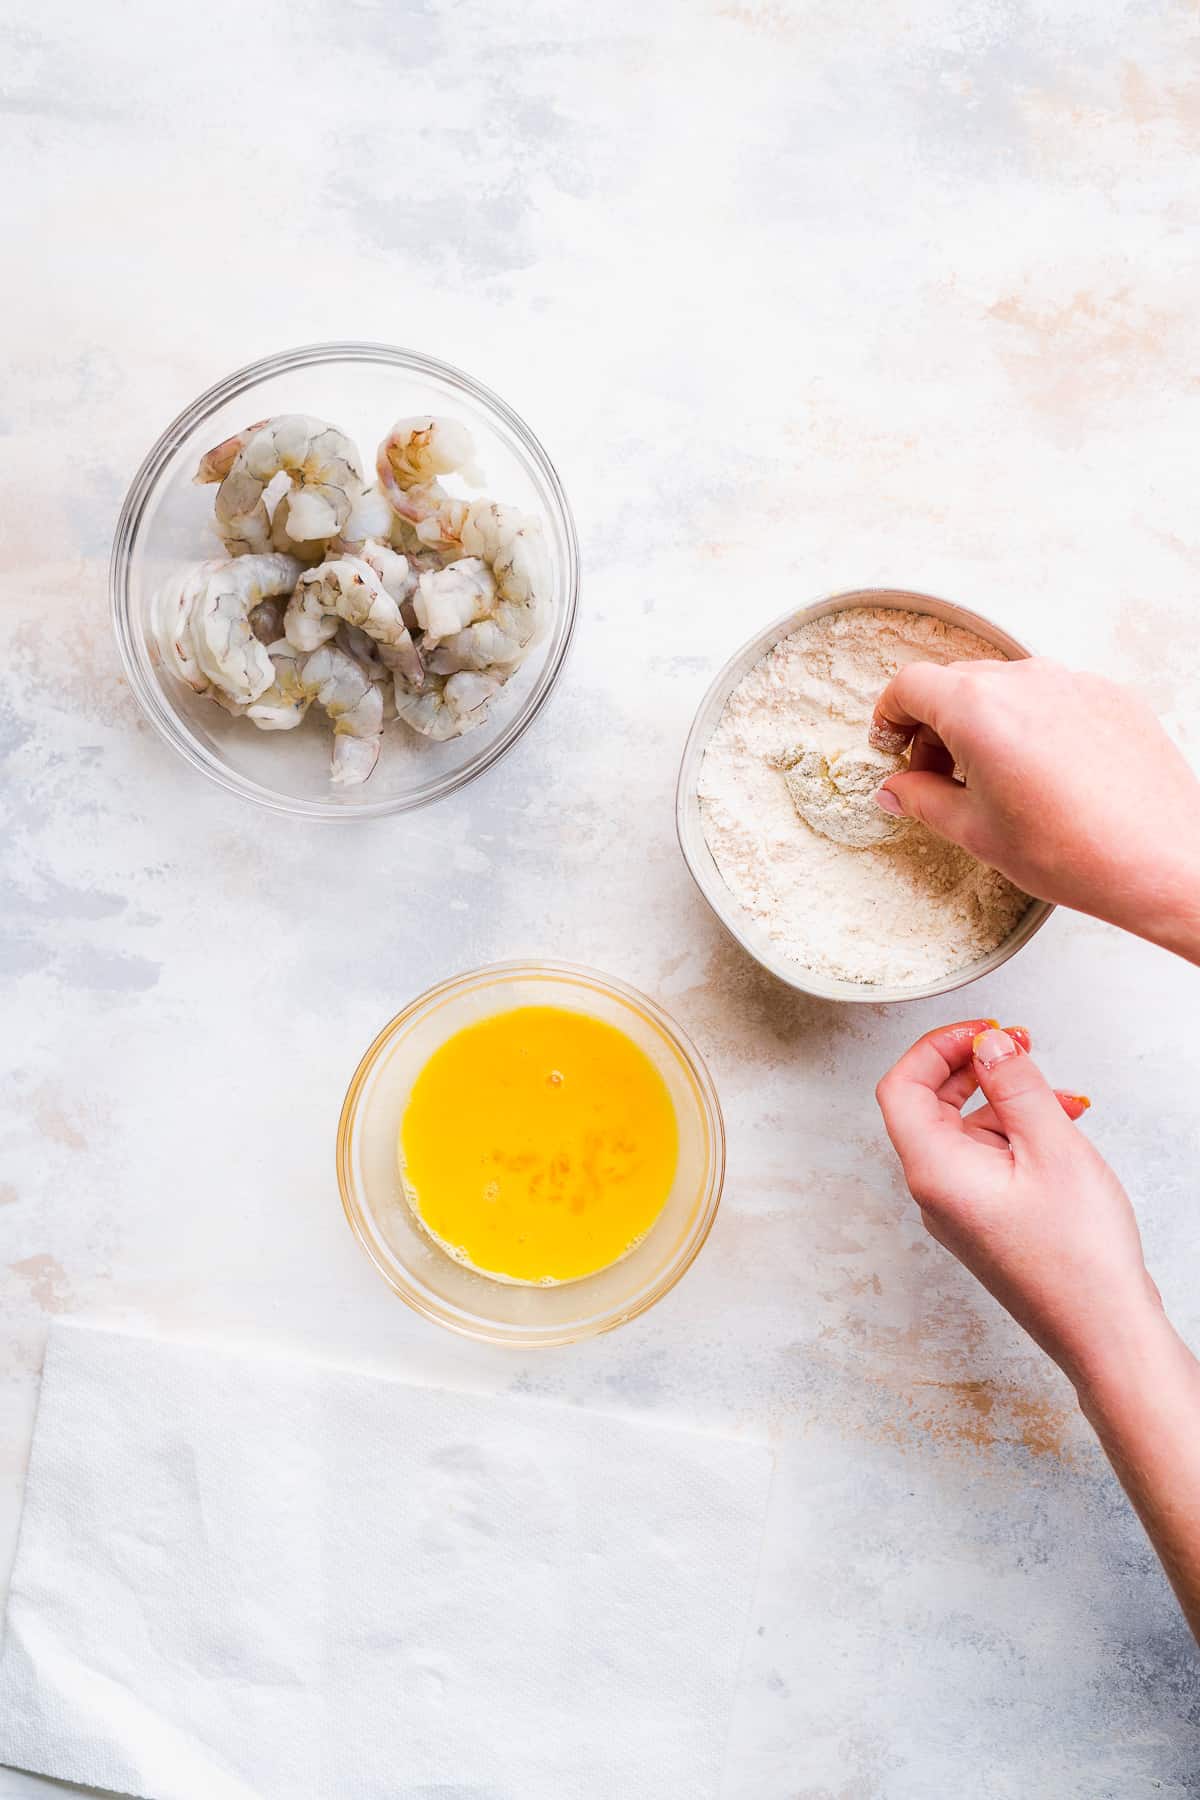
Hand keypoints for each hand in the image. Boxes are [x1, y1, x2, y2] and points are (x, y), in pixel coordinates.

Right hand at [870, 657, 1199, 955]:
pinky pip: (1053, 696)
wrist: (1164, 860)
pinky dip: (1032, 724)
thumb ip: (924, 801)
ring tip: (993, 780)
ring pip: (1006, 687)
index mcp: (979, 709)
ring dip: (984, 722)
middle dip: (934, 725)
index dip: (889, 716)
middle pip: (956, 682)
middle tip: (936, 776)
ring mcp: (1074, 683)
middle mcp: (1026, 681)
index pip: (910, 685)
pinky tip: (1045, 776)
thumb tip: (896, 791)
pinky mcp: (1111, 696)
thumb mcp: (979, 833)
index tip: (890, 745)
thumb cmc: (1076, 852)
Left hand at [875, 1019, 1161, 1387]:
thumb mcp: (1052, 1147)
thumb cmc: (1079, 1258)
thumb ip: (1015, 1084)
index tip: (979, 1030)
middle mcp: (935, 1191)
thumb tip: (988, 1043)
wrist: (1104, 1333)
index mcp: (934, 1170)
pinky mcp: (984, 1221)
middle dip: (974, 1067)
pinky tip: (1061, 1127)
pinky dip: (1018, 1134)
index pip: (903, 1087)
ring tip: (1061, 1096)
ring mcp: (958, 1209)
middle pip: (930, 1105)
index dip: (936, 1048)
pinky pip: (988, 1160)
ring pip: (966, 1131)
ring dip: (1007, 1100)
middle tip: (1017, 1044)